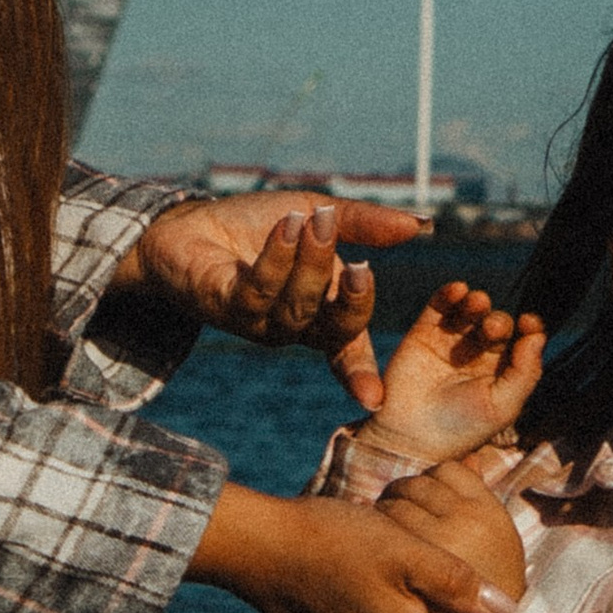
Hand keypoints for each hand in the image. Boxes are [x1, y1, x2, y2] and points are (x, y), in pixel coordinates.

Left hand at [112, 191, 426, 408]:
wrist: (190, 221)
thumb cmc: (257, 225)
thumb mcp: (319, 213)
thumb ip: (366, 223)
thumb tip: (422, 226)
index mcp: (322, 313)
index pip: (350, 347)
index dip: (363, 373)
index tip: (375, 399)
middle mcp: (293, 327)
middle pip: (332, 326)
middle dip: (351, 300)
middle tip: (360, 264)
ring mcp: (258, 322)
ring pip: (296, 307)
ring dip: (311, 262)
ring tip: (317, 219)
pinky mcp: (224, 307)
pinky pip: (257, 292)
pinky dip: (277, 258)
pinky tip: (285, 227)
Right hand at [374, 281, 547, 463]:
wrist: (410, 436)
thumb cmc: (461, 428)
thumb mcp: (502, 406)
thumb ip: (525, 372)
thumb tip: (538, 336)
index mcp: (503, 371)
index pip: (523, 340)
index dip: (530, 327)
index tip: (529, 323)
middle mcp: (479, 354)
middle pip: (498, 323)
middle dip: (498, 322)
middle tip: (490, 329)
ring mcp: (451, 341)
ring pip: (471, 311)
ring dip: (478, 302)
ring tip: (477, 303)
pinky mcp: (424, 333)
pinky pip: (439, 306)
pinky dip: (449, 294)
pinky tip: (458, 290)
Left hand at [379, 458, 526, 607]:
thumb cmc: (484, 597)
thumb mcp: (496, 542)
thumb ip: (479, 498)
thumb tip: (472, 457)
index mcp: (490, 513)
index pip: (452, 470)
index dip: (431, 483)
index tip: (424, 502)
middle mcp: (466, 519)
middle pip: (420, 483)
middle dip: (404, 494)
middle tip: (397, 514)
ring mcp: (437, 536)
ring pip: (399, 499)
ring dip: (387, 508)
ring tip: (386, 531)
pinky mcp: (410, 557)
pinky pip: (387, 521)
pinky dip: (378, 526)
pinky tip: (379, 546)